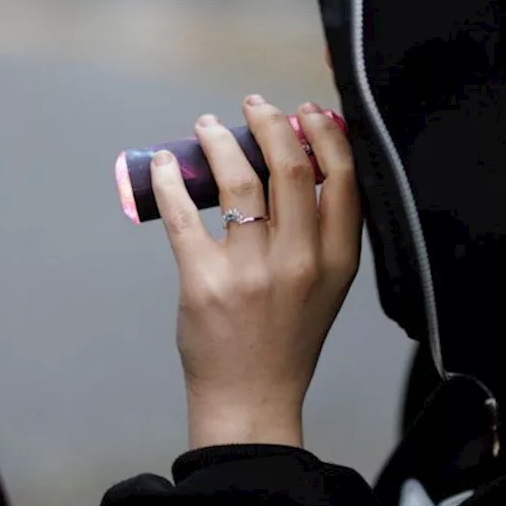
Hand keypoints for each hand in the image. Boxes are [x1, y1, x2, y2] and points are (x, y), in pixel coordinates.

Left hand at [151, 99, 361, 448]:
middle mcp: (298, 262)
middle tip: (253, 106)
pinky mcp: (204, 283)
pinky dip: (169, 180)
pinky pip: (184, 215)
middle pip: (289, 169)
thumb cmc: (285, 339)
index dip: (325, 135)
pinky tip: (163, 163)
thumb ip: (318, 234)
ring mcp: (250, 273)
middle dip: (269, 123)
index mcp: (335, 261)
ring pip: (236, 181)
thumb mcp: (324, 288)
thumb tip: (293, 165)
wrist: (251, 399)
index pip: (342, 179)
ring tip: (206, 126)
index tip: (305, 111)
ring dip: (218, 142)